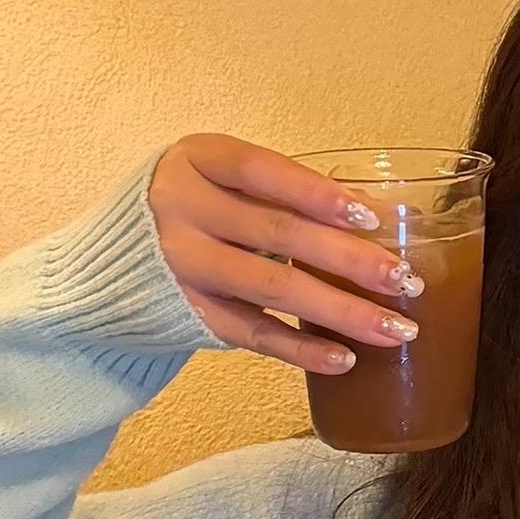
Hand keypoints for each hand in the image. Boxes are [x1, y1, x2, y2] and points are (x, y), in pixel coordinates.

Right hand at [149, 136, 422, 373]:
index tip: (372, 219)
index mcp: (197, 161)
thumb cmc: (197, 208)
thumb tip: (391, 213)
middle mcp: (183, 210)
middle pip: (278, 235)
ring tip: (397, 328)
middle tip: (406, 281)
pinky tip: (345, 358)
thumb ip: (290, 192)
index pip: (262, 171)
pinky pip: (254, 335)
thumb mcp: (225, 182)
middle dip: (349, 260)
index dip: (317, 193)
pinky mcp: (191, 314)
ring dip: (341, 311)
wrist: (113, 262)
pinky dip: (302, 348)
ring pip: (273, 289)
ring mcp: (183, 267)